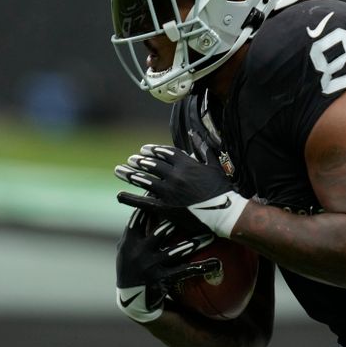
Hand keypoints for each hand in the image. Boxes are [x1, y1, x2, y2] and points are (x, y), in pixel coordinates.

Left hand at [114, 144, 248, 237]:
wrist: (226, 213)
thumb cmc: (223, 189)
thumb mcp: (214, 165)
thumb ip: (202, 148)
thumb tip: (194, 133)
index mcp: (186, 163)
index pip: (164, 153)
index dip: (152, 150)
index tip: (143, 150)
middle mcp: (175, 175)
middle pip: (151, 165)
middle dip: (139, 161)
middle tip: (130, 160)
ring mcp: (169, 191)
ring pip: (144, 180)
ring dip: (130, 174)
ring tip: (120, 170)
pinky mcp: (165, 208)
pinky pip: (143, 202)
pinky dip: (130, 198)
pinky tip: (119, 195)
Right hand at [116, 208, 220, 322]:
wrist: (131, 299)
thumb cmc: (132, 267)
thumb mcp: (127, 248)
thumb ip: (136, 229)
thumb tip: (147, 203)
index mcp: (129, 241)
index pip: (140, 217)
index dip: (151, 203)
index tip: (165, 191)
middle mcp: (138, 252)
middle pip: (160, 232)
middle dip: (177, 221)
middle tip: (195, 210)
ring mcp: (149, 266)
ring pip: (176, 251)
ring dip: (194, 244)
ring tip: (210, 236)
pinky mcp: (160, 280)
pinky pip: (185, 272)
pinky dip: (201, 267)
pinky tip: (216, 264)